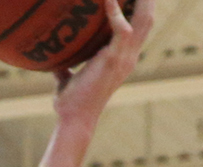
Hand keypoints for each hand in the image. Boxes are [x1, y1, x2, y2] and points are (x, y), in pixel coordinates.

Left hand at [53, 0, 153, 129]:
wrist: (75, 119)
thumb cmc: (71, 103)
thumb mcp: (69, 80)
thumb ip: (66, 68)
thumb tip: (54, 62)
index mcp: (123, 59)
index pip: (139, 28)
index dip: (140, 9)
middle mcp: (129, 57)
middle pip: (147, 20)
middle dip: (147, 0)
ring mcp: (125, 58)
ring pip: (144, 20)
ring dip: (142, 0)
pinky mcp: (114, 59)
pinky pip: (122, 28)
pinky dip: (116, 11)